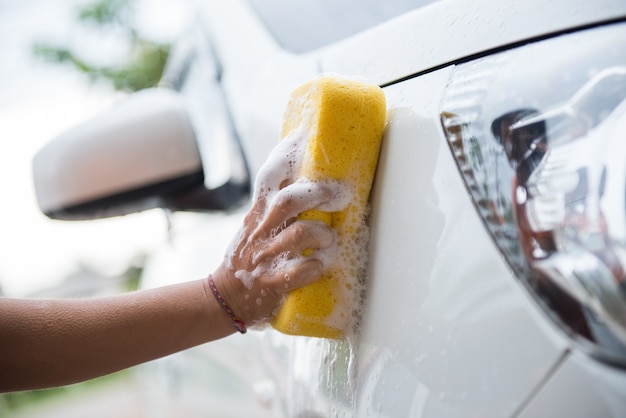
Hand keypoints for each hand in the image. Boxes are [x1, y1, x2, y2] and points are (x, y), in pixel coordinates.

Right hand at [211, 137, 341, 326]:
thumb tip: (305, 178)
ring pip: (299, 234)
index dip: (287, 154)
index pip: (270, 176)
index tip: (305, 136)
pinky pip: (300, 272)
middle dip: (318, 194)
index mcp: (257, 214)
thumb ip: (276, 205)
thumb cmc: (249, 257)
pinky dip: (315, 268)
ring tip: (329, 239)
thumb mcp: (256, 225)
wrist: (224, 297)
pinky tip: (320, 266)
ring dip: (321, 234)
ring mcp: (265, 258)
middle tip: (337, 196)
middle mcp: (260, 231)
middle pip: (288, 201)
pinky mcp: (272, 284)